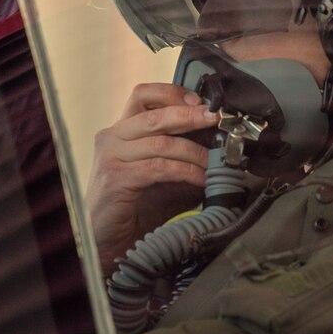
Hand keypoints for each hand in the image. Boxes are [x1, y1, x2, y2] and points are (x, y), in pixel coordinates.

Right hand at [89, 82, 217, 277]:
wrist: (111, 240)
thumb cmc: (137, 207)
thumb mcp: (166, 176)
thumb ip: (186, 158)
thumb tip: (221, 150)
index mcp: (122, 130)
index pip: (144, 95)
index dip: (173, 93)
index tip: (201, 102)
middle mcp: (112, 137)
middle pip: (155, 113)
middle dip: (191, 115)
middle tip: (215, 118)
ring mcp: (111, 156)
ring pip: (160, 142)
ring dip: (194, 151)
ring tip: (214, 161)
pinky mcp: (116, 178)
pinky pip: (158, 168)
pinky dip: (185, 172)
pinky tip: (201, 180)